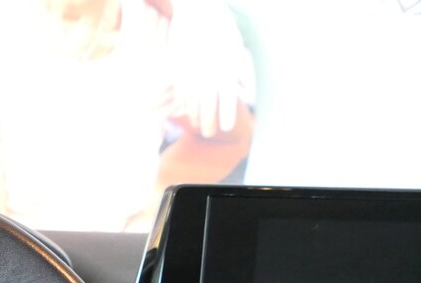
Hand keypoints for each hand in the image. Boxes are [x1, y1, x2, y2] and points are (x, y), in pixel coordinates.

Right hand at [164, 0, 254, 137]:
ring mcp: (192, 76)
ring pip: (193, 105)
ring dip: (196, 117)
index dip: (226, 118)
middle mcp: (209, 77)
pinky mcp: (178, 72)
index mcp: (227, 71)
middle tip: (209, 133)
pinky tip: (189, 110)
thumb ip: (239, 70)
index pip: (227, 103)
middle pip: (209, 110)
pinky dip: (186, 105)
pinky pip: (182, 95)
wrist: (197, 12)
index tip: (225, 128)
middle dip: (209, 124)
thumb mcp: (235, 46)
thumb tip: (243, 90)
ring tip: (199, 124)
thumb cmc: (219, 27)